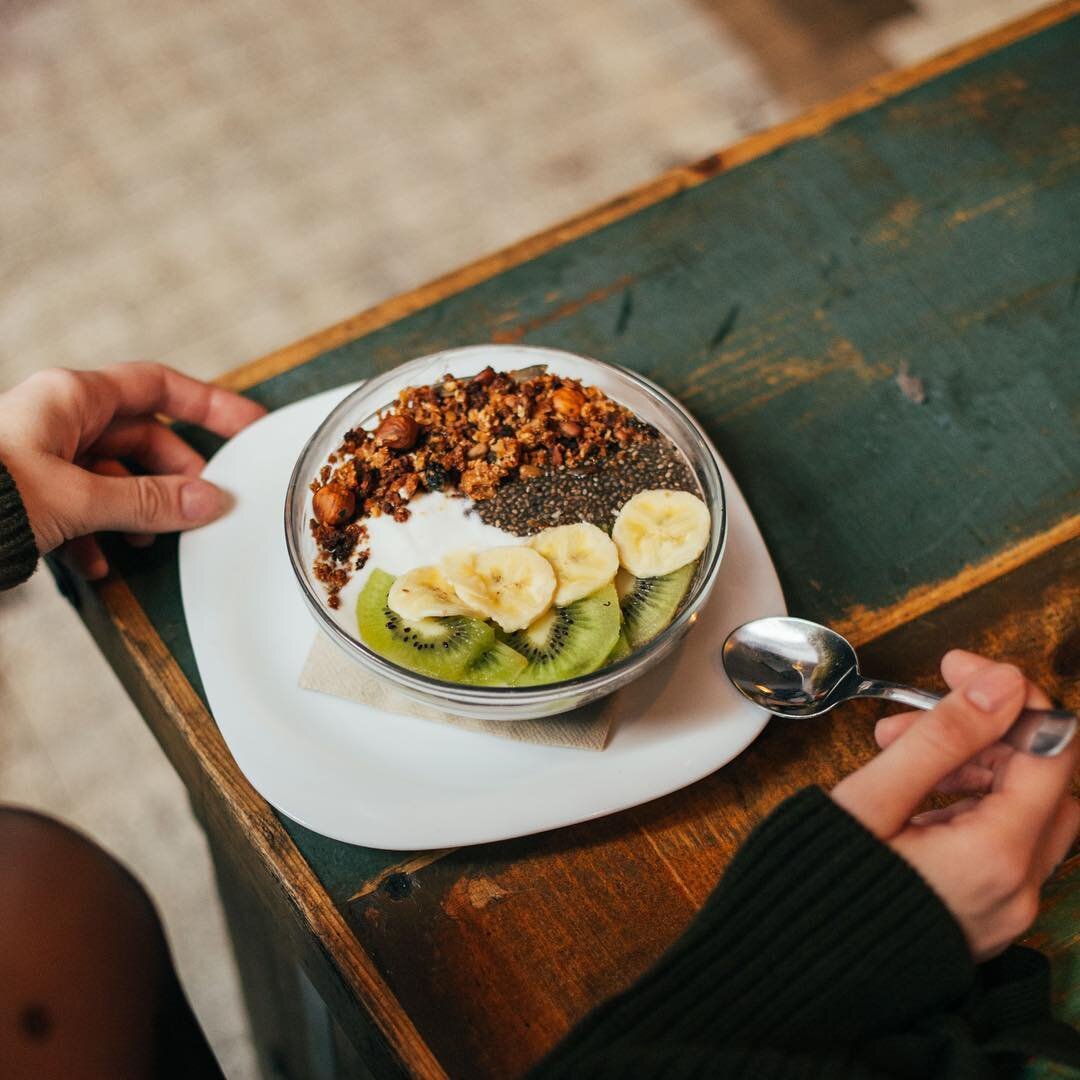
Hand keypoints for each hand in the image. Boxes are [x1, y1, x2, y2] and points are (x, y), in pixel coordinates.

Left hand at [0, 363, 264, 577]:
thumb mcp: (77, 499)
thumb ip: (149, 501)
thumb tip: (209, 501)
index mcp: (72, 397)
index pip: (158, 387)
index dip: (208, 405)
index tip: (249, 425)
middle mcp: (59, 418)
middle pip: (141, 437)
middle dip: (173, 476)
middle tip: (203, 505)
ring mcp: (43, 454)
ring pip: (113, 475)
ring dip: (136, 512)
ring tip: (146, 545)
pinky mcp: (30, 489)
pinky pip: (82, 504)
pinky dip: (97, 534)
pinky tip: (98, 565)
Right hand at [832, 650, 1078, 961]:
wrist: (791, 977)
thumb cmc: (818, 891)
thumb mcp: (871, 801)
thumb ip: (942, 738)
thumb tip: (1004, 684)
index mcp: (997, 856)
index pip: (1050, 749)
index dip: (1009, 696)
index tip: (955, 669)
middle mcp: (1018, 888)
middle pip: (1045, 781)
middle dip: (986, 731)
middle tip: (917, 713)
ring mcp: (1005, 908)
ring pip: (1023, 810)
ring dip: (973, 764)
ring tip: (895, 747)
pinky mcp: (984, 916)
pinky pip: (1000, 843)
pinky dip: (965, 802)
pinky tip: (909, 792)